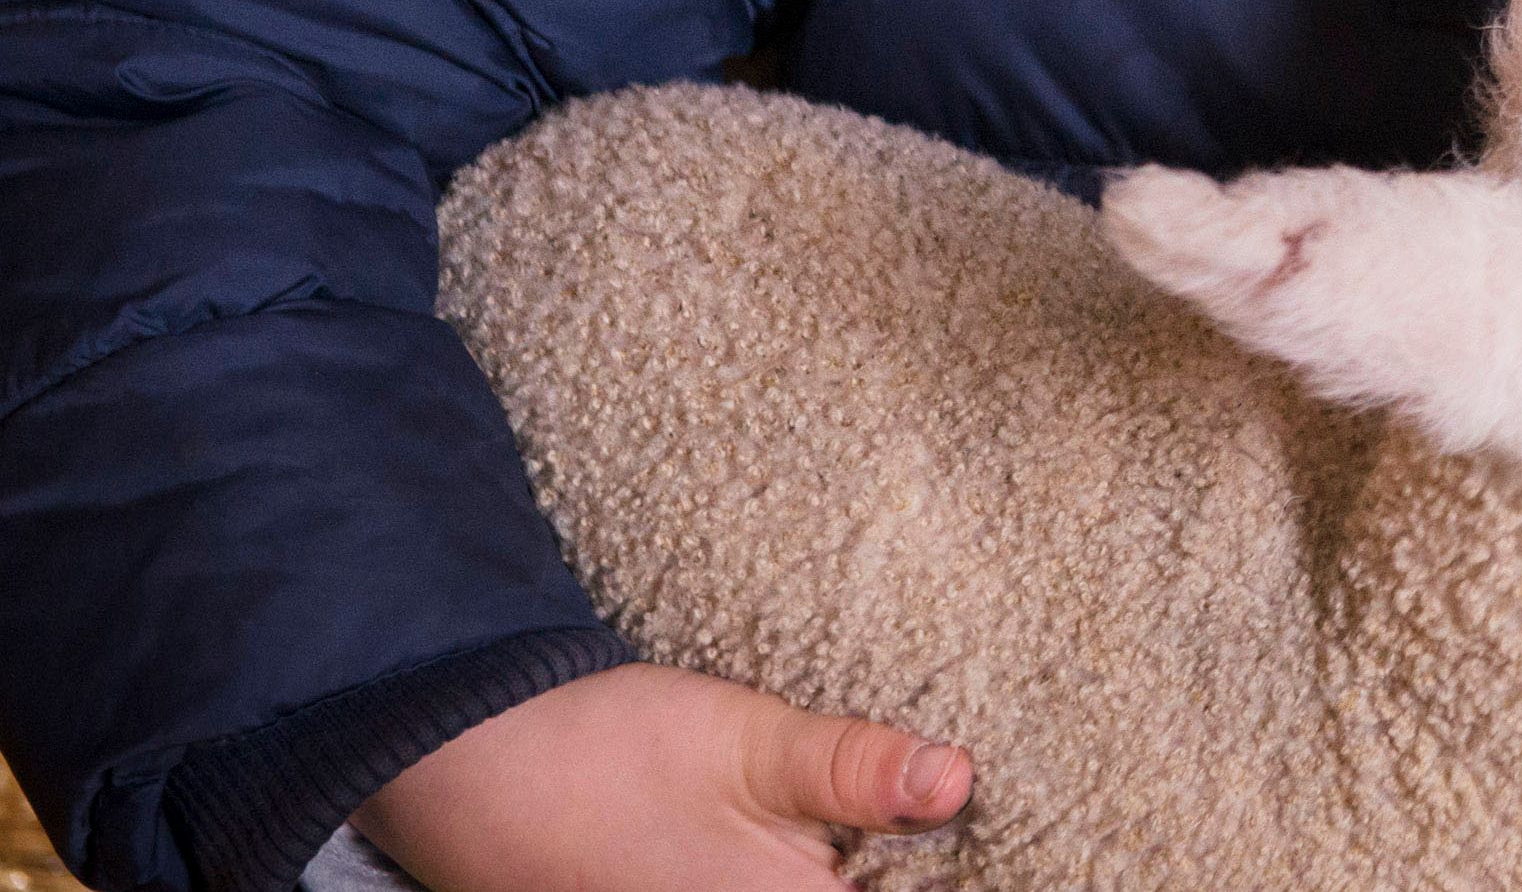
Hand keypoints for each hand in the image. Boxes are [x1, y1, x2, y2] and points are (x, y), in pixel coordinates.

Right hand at [356, 662, 974, 891]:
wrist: (459, 765)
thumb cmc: (605, 752)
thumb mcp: (751, 742)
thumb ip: (859, 771)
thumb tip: (958, 782)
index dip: (948, 872)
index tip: (970, 841)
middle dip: (886, 872)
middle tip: (907, 827)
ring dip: (835, 870)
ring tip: (859, 841)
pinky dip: (782, 872)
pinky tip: (787, 846)